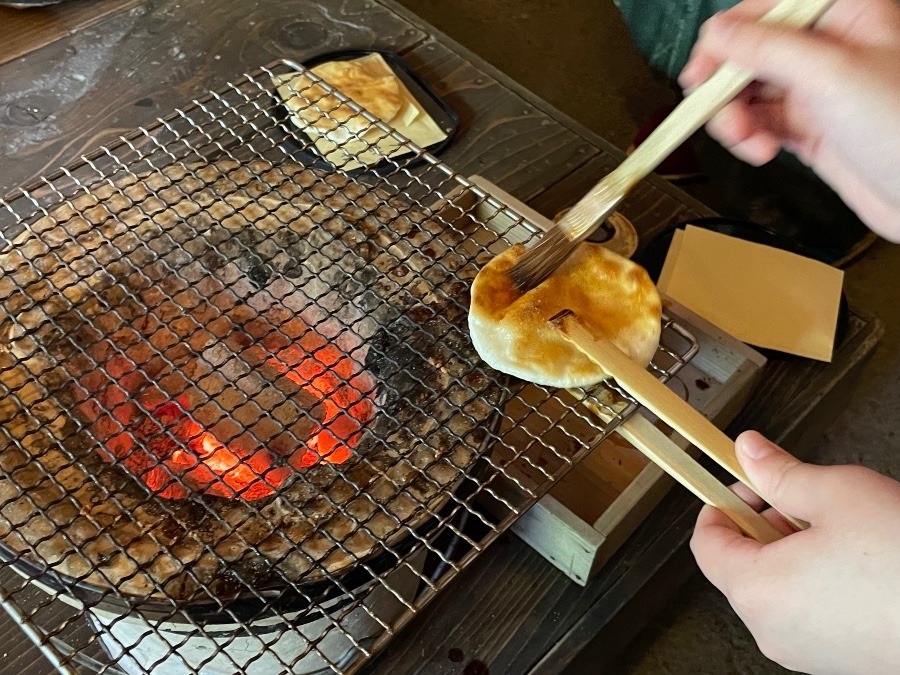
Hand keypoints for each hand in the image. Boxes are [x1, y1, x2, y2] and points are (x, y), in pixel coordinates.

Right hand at [679, 0, 899, 239]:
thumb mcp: (830, 76)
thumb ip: (768, 49)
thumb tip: (720, 34)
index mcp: (843, 14)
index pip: (765, 10)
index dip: (728, 38)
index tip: (703, 69)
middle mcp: (829, 47)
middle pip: (750, 53)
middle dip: (728, 86)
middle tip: (714, 111)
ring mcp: (818, 90)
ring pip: (750, 92)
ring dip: (735, 118)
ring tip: (745, 138)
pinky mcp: (810, 127)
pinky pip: (761, 124)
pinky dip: (750, 138)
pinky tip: (759, 149)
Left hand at [691, 431, 899, 673]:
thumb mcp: (838, 494)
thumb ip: (780, 473)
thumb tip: (748, 451)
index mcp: (758, 589)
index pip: (706, 543)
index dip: (723, 505)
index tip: (747, 484)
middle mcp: (772, 629)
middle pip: (740, 566)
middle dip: (764, 524)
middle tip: (803, 500)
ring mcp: (806, 652)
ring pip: (775, 588)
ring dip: (793, 551)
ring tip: (841, 530)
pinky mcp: (839, 662)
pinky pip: (806, 612)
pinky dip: (817, 581)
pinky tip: (858, 562)